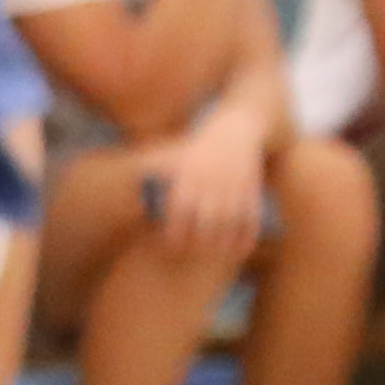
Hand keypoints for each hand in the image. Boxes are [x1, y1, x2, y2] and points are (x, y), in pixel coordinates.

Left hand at [144, 103, 270, 256]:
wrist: (235, 131)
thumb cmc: (197, 148)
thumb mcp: (171, 153)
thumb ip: (148, 168)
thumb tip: (133, 190)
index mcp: (189, 177)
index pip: (179, 213)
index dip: (174, 234)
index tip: (170, 245)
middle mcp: (212, 184)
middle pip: (206, 223)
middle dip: (198, 243)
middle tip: (190, 252)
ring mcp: (234, 188)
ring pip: (229, 225)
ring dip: (222, 244)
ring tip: (213, 254)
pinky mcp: (251, 192)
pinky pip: (250, 220)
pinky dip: (246, 238)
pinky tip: (238, 250)